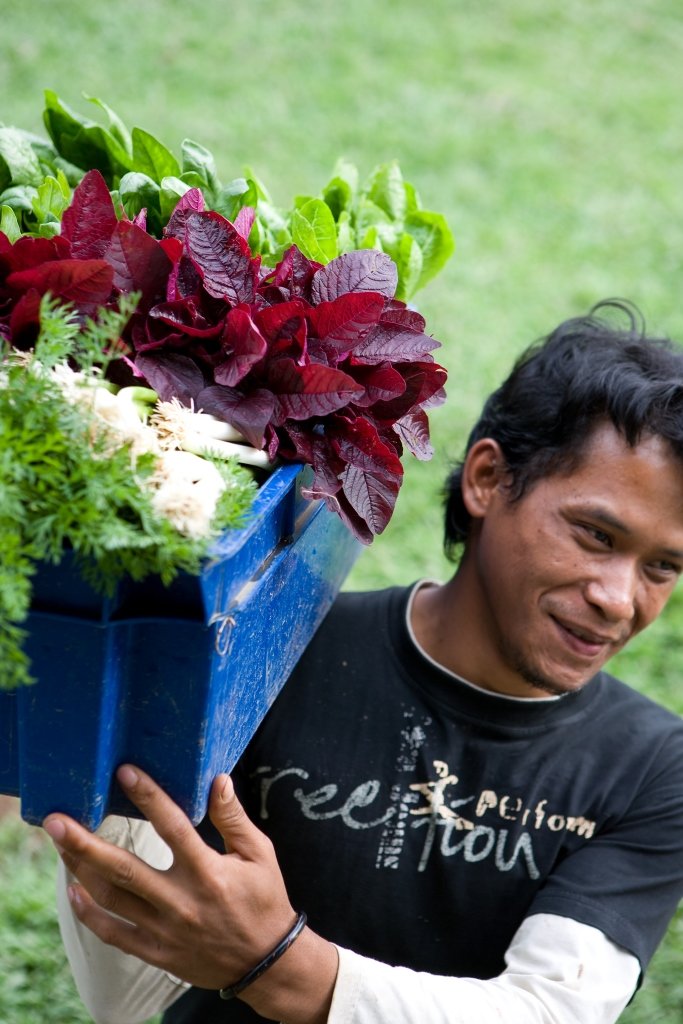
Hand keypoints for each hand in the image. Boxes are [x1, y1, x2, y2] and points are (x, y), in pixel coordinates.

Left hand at [43, 765, 336, 1019]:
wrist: (266, 962)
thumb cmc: (264, 900)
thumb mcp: (259, 854)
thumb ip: (233, 817)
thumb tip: (218, 779)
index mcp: (208, 872)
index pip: (172, 827)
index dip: (148, 797)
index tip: (124, 772)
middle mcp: (182, 902)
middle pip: (124, 869)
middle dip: (86, 844)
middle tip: (57, 821)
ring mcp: (165, 930)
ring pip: (112, 899)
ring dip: (81, 870)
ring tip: (60, 844)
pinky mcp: (157, 952)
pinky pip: (114, 934)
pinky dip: (90, 914)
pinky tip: (73, 891)